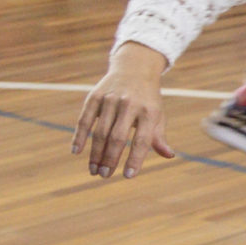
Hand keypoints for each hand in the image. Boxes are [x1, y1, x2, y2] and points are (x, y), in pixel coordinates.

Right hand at [72, 43, 175, 177]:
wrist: (135, 68)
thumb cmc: (148, 99)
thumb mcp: (157, 115)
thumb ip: (159, 136)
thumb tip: (169, 155)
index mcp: (149, 112)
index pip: (142, 140)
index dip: (135, 159)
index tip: (128, 176)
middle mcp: (130, 105)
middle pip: (118, 138)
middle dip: (110, 159)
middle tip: (105, 175)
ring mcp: (111, 100)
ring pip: (100, 131)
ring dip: (95, 153)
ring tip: (94, 170)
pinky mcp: (95, 96)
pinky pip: (85, 119)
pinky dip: (79, 135)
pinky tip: (76, 151)